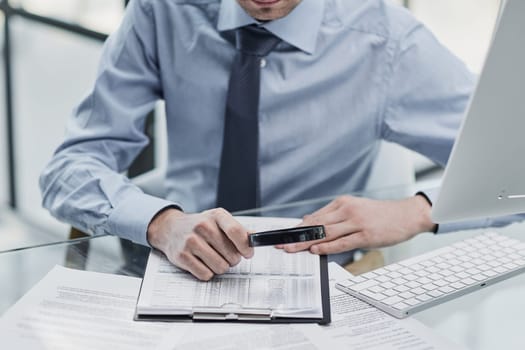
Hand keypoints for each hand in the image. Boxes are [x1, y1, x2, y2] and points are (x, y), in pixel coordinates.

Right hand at [147, 207, 253, 280]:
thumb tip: (254, 239)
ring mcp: (191, 241)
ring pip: (220, 267)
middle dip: (232, 259)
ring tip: (213, 258)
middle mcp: (203, 226)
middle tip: (225, 255)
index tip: (248, 253)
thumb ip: (238, 229)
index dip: (245, 246)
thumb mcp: (218, 220)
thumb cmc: (199, 225)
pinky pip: (205, 274)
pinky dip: (207, 272)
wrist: (171, 228)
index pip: (236, 232)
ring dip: (220, 267)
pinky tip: (202, 262)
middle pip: (231, 255)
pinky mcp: (182, 256)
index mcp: (216, 216)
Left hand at [280, 195, 435, 254]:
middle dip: (298, 236)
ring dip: (307, 242)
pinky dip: (328, 247)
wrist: (408, 214)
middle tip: (283, 244)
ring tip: (293, 249)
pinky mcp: (366, 235)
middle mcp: (347, 210)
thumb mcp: (355, 208)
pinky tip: (317, 250)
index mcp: (343, 203)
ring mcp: (357, 222)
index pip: (315, 216)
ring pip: (326, 233)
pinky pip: (343, 242)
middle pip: (317, 225)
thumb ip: (334, 216)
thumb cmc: (382, 214)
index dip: (298, 227)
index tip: (285, 235)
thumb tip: (311, 220)